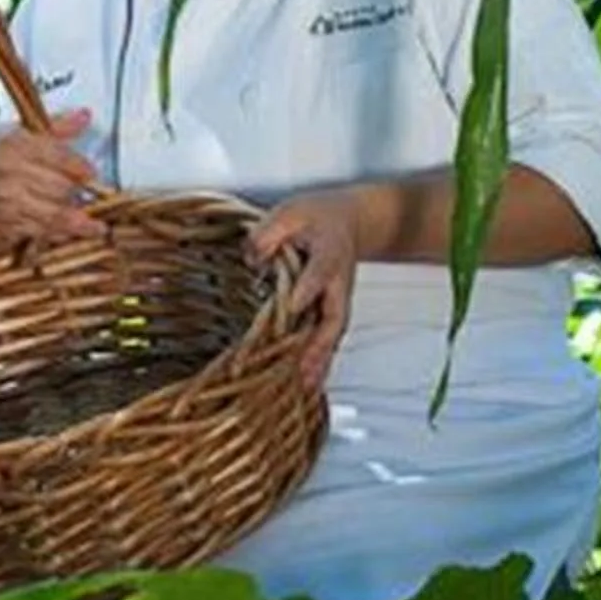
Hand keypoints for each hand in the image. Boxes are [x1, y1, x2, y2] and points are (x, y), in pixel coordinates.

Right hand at [0, 107, 100, 241]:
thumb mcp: (16, 132)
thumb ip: (54, 127)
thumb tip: (84, 115)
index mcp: (16, 143)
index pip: (62, 157)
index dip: (82, 168)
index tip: (89, 173)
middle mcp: (10, 171)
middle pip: (62, 188)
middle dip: (78, 194)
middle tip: (86, 195)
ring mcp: (6, 200)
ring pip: (55, 214)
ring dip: (77, 221)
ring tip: (93, 226)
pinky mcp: (4, 223)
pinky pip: (40, 231)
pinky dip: (57, 233)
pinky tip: (67, 231)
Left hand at [248, 190, 363, 389]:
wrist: (348, 220)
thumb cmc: (318, 216)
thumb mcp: (291, 211)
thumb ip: (270, 232)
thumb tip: (252, 259)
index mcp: (329, 255)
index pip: (318, 275)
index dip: (306, 291)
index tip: (292, 308)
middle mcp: (337, 284)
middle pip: (332, 317)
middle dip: (318, 344)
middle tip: (302, 368)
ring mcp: (337, 300)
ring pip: (330, 335)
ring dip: (319, 362)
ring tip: (305, 388)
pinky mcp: (331, 311)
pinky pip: (326, 339)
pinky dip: (319, 363)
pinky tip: (307, 385)